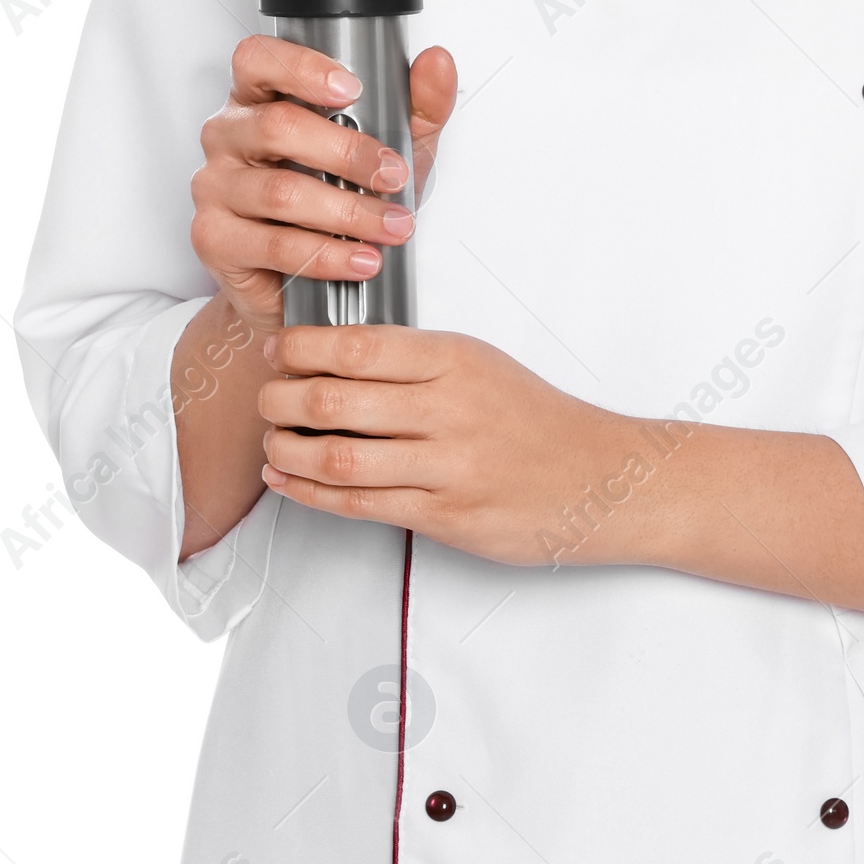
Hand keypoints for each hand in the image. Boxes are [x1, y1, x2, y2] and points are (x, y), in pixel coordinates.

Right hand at [189, 35, 457, 335]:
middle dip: (347, 152)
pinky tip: (360, 257)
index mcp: (258, 98)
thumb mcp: (388, 147)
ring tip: (390, 226)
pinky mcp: (216, 239)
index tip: (351, 88)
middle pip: (277, 126)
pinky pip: (275, 245)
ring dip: (347, 212)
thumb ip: (416, 106)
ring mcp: (216, 187)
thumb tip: (436, 63)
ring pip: (280, 191)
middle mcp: (228, 135)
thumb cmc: (337, 197)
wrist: (300, 280)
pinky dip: (328, 255)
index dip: (301, 67)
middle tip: (392, 175)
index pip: (259, 60)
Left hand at [257, 325, 643, 567]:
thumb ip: (416, 360)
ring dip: (288, 451)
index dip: (302, 349)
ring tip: (272, 443)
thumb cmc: (536, 420)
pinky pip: (361, 505)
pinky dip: (313, 492)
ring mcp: (447, 466)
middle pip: (335, 400)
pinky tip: (291, 480)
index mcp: (454, 360)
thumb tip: (336, 355)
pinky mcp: (446, 516)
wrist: (598, 477)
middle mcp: (448, 409)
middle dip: (281, 401)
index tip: (278, 351)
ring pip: (339, 458)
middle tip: (265, 399)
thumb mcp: (481, 364)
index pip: (358, 346)